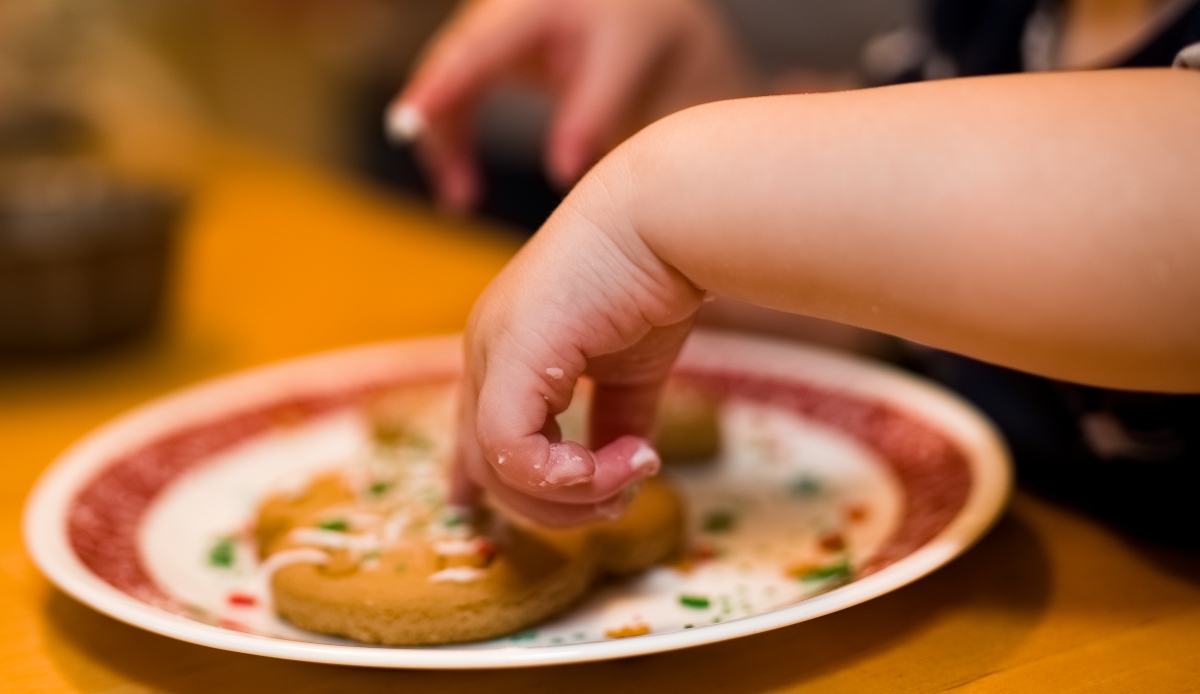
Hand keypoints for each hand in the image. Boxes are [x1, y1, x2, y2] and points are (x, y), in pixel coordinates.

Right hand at [387, 0, 755, 211]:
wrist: (642, 2)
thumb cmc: (639, 22)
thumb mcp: (625, 60)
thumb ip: (592, 113)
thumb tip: (562, 177)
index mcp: (530, 7)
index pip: (472, 50)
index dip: (437, 88)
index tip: (408, 125)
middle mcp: (495, 13)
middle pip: (445, 72)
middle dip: (439, 135)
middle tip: (456, 199)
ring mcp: (486, 32)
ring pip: (444, 89)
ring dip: (445, 146)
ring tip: (460, 201)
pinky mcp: (487, 54)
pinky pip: (455, 97)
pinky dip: (455, 140)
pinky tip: (463, 182)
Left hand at [453, 147, 705, 523]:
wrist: (663, 221)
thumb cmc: (650, 277)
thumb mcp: (631, 368)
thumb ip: (619, 418)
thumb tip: (627, 465)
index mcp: (506, 348)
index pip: (475, 428)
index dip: (478, 480)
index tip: (482, 512)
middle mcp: (486, 351)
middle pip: (486, 465)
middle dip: (553, 506)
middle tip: (616, 503)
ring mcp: (491, 352)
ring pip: (498, 467)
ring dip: (572, 494)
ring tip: (631, 477)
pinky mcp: (511, 356)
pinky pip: (513, 449)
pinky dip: (568, 476)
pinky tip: (622, 464)